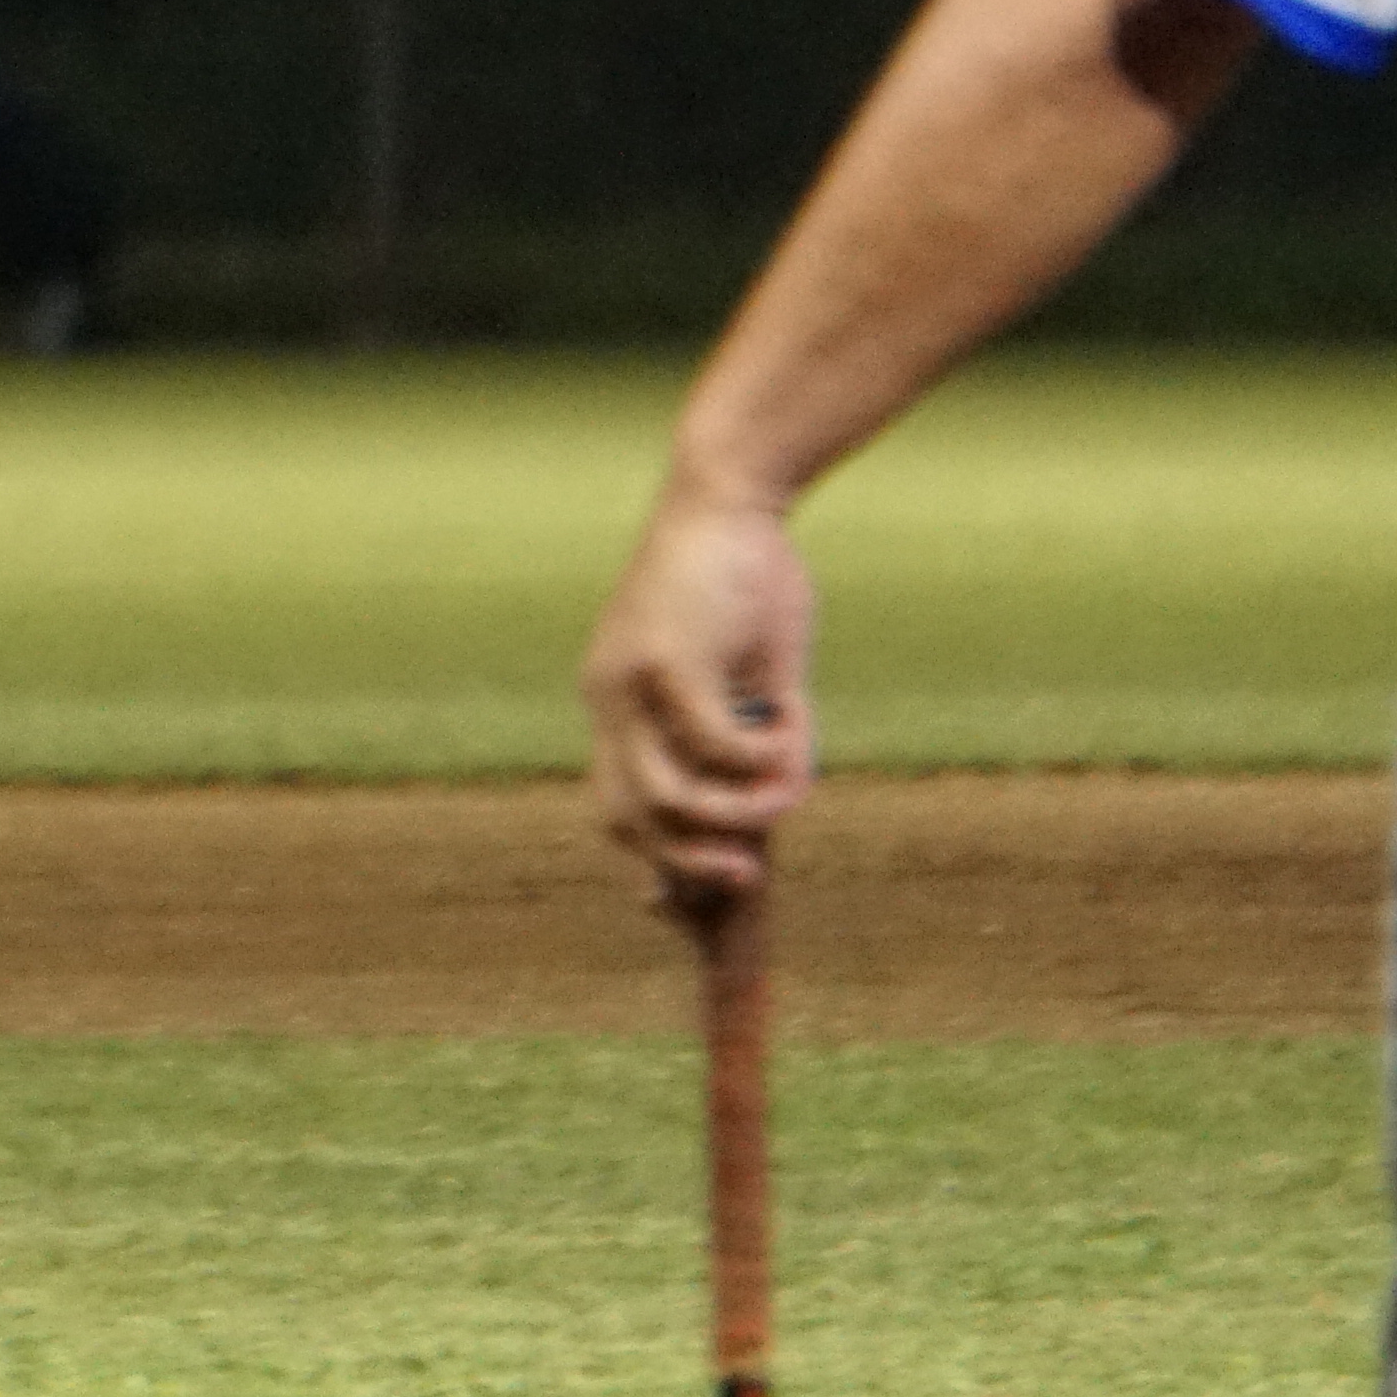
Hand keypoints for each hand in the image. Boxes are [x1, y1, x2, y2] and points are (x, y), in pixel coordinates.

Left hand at [580, 468, 821, 908]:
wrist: (730, 493)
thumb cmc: (745, 580)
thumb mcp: (751, 677)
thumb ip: (756, 740)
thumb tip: (775, 806)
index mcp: (618, 706)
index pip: (616, 806)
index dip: (653, 861)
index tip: (686, 902)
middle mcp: (607, 699)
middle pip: (624, 817)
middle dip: (686, 864)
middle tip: (748, 873)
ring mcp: (627, 681)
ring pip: (662, 795)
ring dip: (729, 815)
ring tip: (781, 800)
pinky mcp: (663, 659)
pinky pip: (708, 742)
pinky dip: (754, 758)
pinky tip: (789, 736)